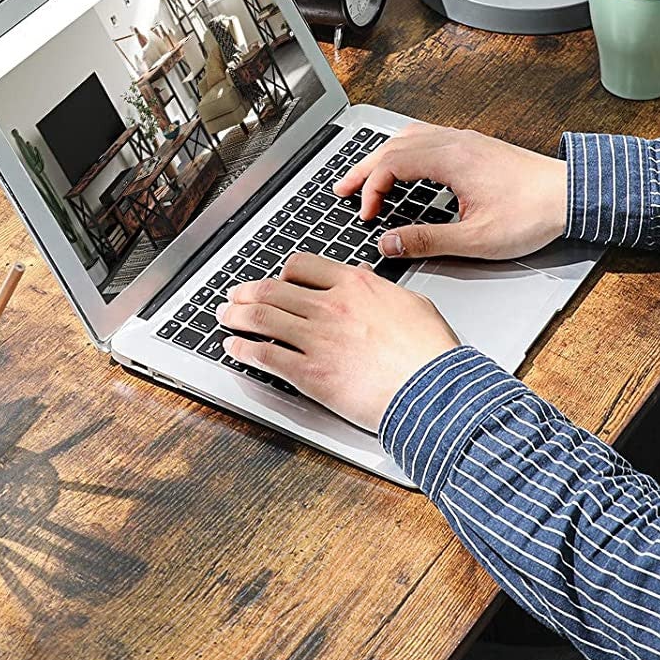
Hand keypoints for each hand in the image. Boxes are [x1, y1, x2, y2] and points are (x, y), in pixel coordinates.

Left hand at [218, 253, 458, 431]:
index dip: (282, 275)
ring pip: (261, 318)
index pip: (301, 267)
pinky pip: (265, 356)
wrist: (434, 391)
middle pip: (272, 290)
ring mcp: (317, 339)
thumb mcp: (411, 304)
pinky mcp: (310, 374)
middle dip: (246, 292)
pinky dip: (243, 350)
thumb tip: (367, 283)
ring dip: (236, 316)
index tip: (275, 282)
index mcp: (355, 285)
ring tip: (225, 317)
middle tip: (235, 297)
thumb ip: (380, 291)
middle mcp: (330, 306)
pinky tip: (235, 349)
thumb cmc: (430, 354)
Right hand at [334, 124, 567, 261]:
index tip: (367, 215)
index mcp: (451, 158)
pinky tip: (402, 165)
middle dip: (364, 169)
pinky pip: (425, 137)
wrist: (573, 194)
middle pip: (393, 145)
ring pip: (408, 137)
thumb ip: (428, 240)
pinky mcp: (474, 145)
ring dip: (382, 156)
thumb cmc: (533, 214)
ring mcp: (464, 140)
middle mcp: (454, 141)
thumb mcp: (476, 239)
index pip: (391, 164)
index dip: (371, 190)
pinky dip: (403, 151)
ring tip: (364, 176)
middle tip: (341, 189)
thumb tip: (390, 244)